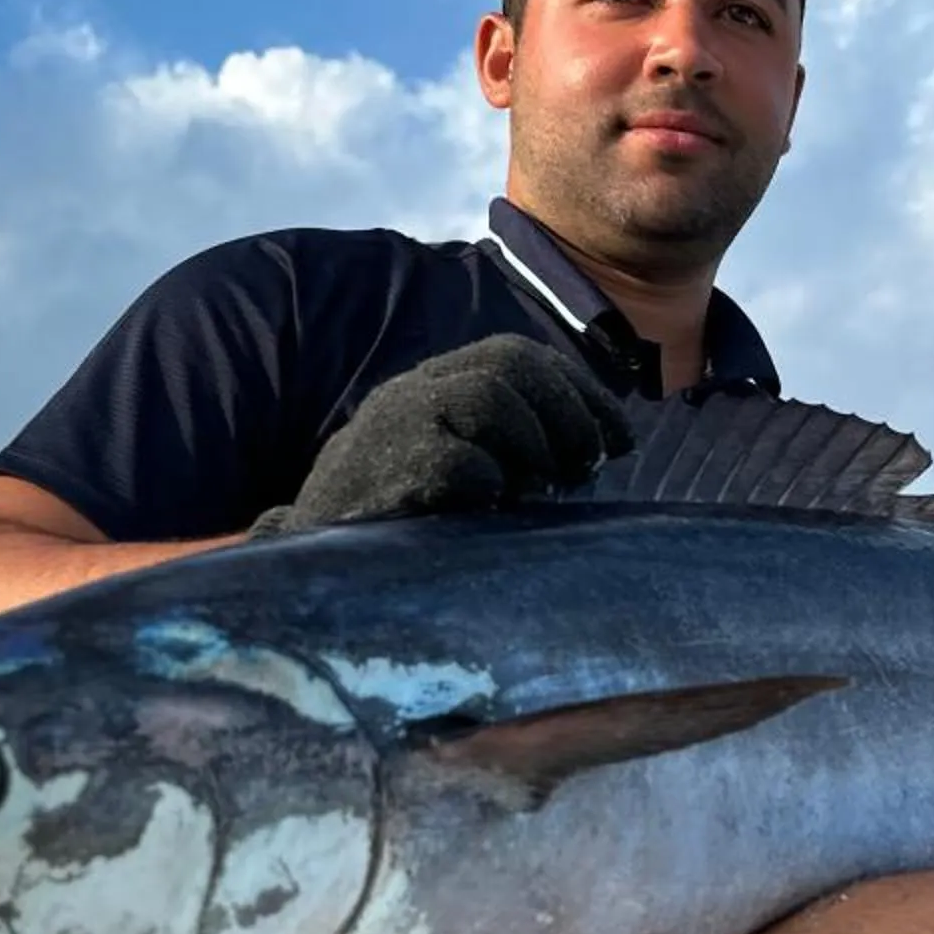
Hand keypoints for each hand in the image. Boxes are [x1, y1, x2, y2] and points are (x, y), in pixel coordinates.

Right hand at [251, 336, 632, 535]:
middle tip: (586, 466)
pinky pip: (457, 461)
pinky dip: (488, 485)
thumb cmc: (400, 528)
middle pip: (511, 364)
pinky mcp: (383, 472)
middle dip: (568, 413)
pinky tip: (489, 510)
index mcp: (432, 388)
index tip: (620, 440)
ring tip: (536, 491)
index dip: (579, 393)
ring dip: (533, 446)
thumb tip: (600, 451)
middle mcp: (411, 394)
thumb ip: (517, 454)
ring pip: (488, 398)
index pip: (518, 357)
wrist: (312, 576)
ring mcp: (393, 427)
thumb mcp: (461, 475)